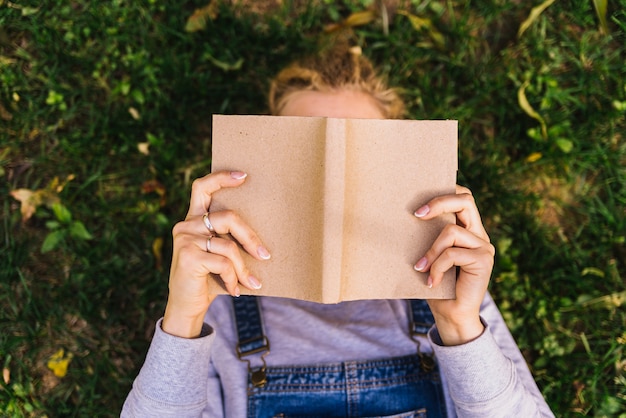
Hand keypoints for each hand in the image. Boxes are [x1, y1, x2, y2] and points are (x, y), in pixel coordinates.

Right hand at [162, 171, 270, 337]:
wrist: (186, 307)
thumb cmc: (208, 278)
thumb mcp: (216, 254)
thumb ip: (226, 238)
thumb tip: (262, 237)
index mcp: (193, 219)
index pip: (202, 187)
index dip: (221, 178)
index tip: (244, 176)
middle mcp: (186, 225)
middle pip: (228, 217)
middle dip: (251, 237)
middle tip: (265, 255)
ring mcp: (185, 239)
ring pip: (229, 246)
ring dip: (243, 268)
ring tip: (251, 283)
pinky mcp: (188, 256)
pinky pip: (224, 263)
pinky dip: (234, 278)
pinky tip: (236, 290)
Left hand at [414, 186, 494, 345]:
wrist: (451, 314)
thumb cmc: (436, 284)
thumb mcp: (429, 255)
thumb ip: (428, 236)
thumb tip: (402, 217)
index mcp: (468, 228)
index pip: (463, 197)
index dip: (444, 193)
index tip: (419, 207)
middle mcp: (479, 234)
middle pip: (466, 201)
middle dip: (439, 203)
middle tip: (417, 215)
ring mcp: (484, 247)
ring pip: (451, 231)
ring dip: (431, 251)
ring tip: (420, 267)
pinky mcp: (484, 260)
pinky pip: (452, 254)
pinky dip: (437, 267)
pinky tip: (431, 281)